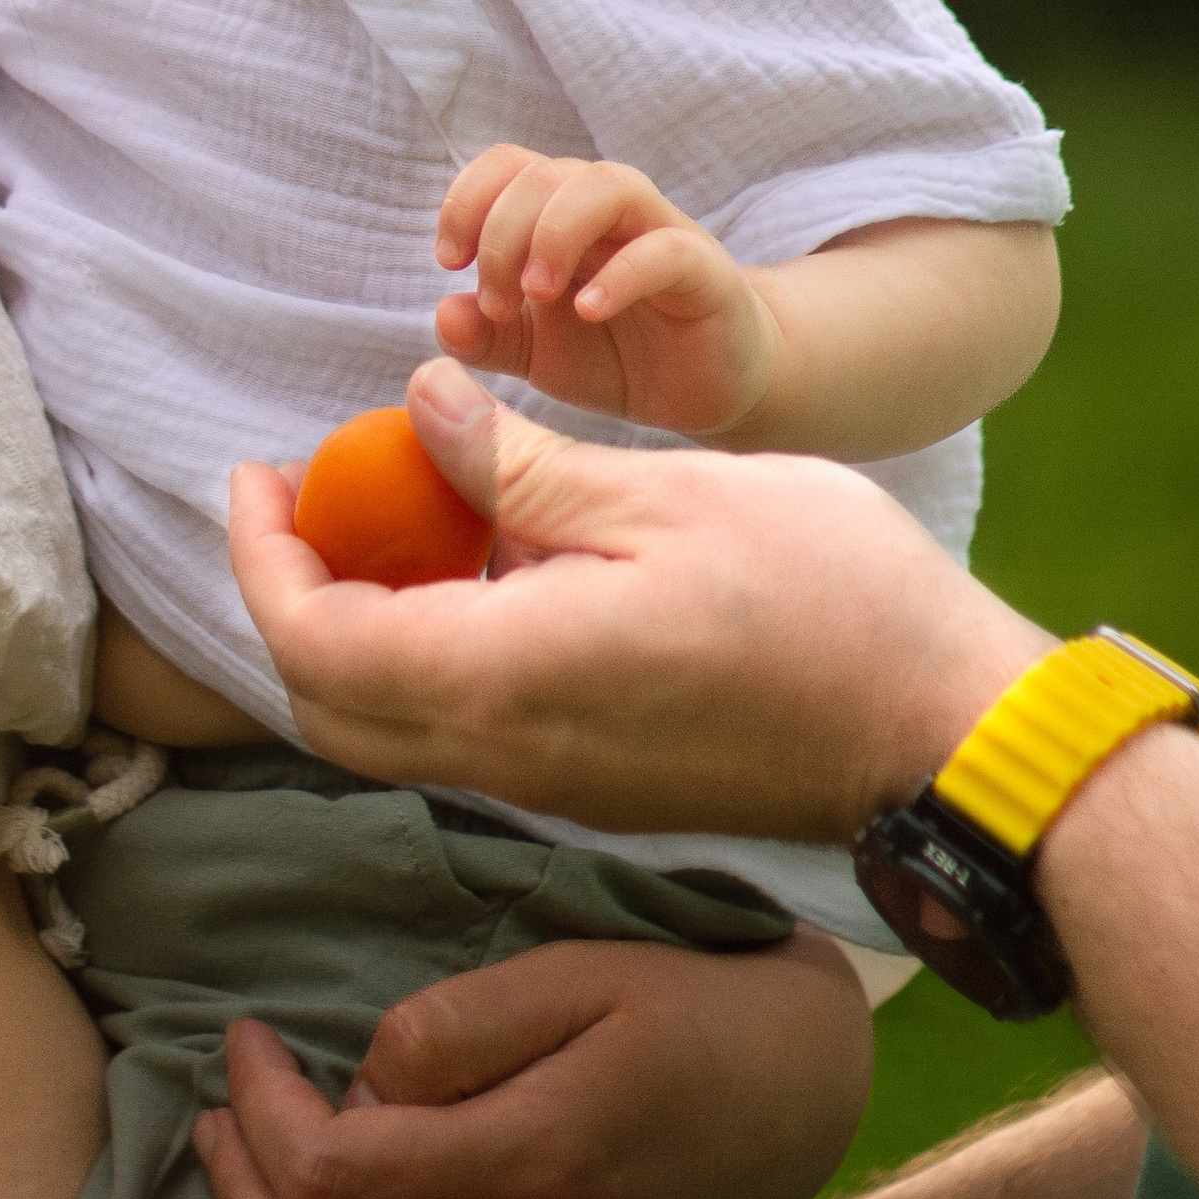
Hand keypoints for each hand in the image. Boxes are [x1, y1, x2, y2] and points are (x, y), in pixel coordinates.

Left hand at [201, 936, 872, 1198]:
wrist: (803, 1088)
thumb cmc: (687, 1005)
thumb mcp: (577, 970)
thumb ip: (460, 1027)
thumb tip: (365, 1078)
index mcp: (536, 1158)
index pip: (341, 1172)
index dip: (270, 1111)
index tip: (243, 1040)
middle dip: (260, 1168)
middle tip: (229, 1088)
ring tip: (243, 1144)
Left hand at [232, 356, 1047, 839]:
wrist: (943, 732)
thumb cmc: (825, 597)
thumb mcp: (664, 495)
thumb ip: (520, 468)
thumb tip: (412, 410)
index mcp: (511, 677)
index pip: (317, 641)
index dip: (261, 558)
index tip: (255, 473)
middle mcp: (512, 754)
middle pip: (330, 706)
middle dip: (288, 597)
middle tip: (298, 492)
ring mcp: (556, 786)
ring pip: (392, 729)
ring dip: (355, 628)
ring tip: (388, 511)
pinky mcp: (598, 787)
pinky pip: (464, 731)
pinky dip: (427, 653)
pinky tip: (481, 563)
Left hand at [435, 150, 777, 436]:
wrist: (708, 388)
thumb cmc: (618, 355)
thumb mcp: (536, 353)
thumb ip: (486, 337)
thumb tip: (444, 315)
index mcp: (560, 216)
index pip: (508, 165)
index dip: (467, 199)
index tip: (450, 262)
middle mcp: (608, 211)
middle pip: (545, 173)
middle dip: (503, 233)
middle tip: (496, 303)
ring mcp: (659, 233)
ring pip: (607, 185)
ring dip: (556, 233)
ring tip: (536, 294)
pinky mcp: (704, 271)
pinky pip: (664, 249)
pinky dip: (619, 275)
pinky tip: (587, 311)